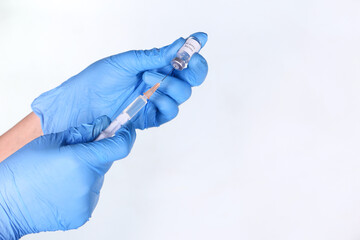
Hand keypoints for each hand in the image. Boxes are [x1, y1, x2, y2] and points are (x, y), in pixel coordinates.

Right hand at [0, 116, 134, 238]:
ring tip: (62, 175)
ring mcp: (86, 202)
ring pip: (97, 178)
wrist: (5, 205)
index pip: (120, 147)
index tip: (125, 129)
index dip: (125, 135)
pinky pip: (90, 194)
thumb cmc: (22, 170)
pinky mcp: (82, 215)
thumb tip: (103, 125)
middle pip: (105, 161)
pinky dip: (82, 188)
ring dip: (87, 173)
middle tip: (75, 153)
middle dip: (96, 154)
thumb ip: (82, 132)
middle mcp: (88, 183)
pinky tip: (62, 188)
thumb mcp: (50, 141)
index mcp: (80, 161)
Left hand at [32, 32, 207, 133]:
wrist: (82, 102)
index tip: (199, 41)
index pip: (184, 60)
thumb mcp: (128, 62)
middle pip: (192, 79)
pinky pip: (170, 112)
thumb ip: (156, 56)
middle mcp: (160, 82)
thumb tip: (180, 44)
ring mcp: (157, 100)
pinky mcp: (152, 117)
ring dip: (170, 84)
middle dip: (193, 69)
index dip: (194, 51)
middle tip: (184, 62)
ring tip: (148, 79)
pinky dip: (164, 102)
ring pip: (183, 94)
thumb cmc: (100, 79)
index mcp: (156, 66)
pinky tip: (150, 96)